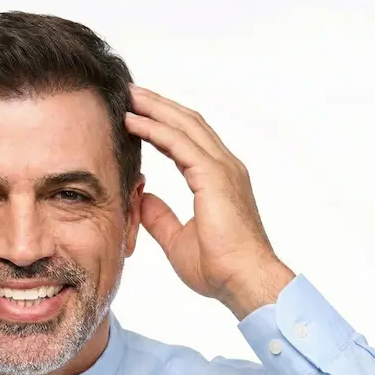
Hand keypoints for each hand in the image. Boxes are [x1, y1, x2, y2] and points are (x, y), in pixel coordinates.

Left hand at [125, 84, 294, 319]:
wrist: (244, 282)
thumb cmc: (219, 268)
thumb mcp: (177, 238)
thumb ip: (160, 216)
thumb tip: (141, 198)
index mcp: (218, 181)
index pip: (188, 141)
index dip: (163, 124)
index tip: (137, 114)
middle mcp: (224, 167)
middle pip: (188, 124)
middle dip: (158, 106)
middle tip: (131, 93)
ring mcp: (222, 169)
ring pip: (184, 126)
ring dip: (155, 109)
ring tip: (129, 97)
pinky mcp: (214, 176)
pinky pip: (180, 143)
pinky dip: (155, 129)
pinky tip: (134, 122)